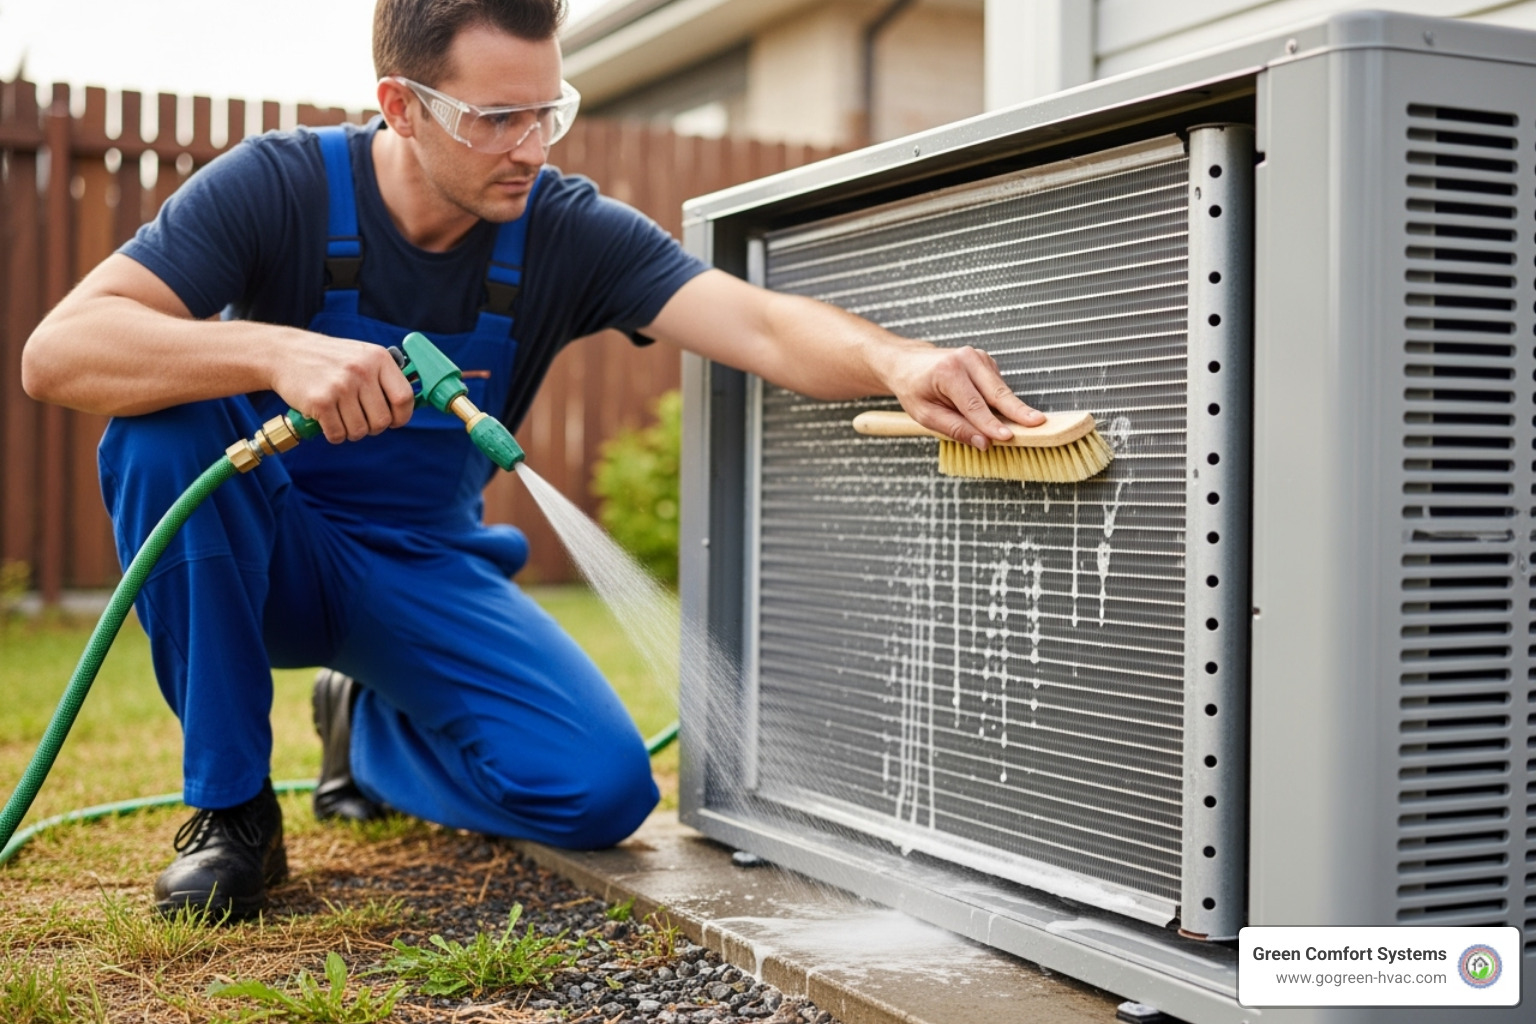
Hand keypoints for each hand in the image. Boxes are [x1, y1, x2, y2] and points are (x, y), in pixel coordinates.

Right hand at [267, 331, 416, 442]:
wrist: (285, 353)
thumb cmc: (328, 359)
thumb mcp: (361, 356)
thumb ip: (383, 377)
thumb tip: (405, 406)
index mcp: (378, 358)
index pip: (404, 397)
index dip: (402, 416)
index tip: (394, 421)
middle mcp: (361, 371)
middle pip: (382, 420)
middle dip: (372, 427)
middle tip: (359, 418)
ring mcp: (340, 386)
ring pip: (359, 431)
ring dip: (351, 431)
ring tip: (340, 416)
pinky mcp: (320, 401)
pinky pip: (337, 434)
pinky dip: (333, 434)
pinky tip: (326, 420)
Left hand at [887, 345, 1042, 448]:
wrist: (908, 363)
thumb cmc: (914, 388)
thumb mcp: (925, 414)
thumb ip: (956, 428)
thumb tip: (984, 442)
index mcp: (948, 371)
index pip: (974, 404)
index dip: (991, 424)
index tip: (1007, 437)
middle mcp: (966, 359)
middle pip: (997, 391)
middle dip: (1018, 410)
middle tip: (1037, 423)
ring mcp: (979, 357)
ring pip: (1001, 389)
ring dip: (1012, 408)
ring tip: (1026, 423)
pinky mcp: (986, 361)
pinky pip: (998, 386)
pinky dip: (1000, 401)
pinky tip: (996, 410)